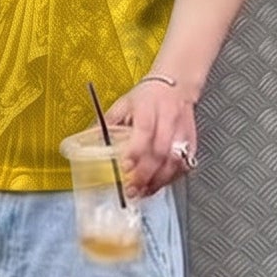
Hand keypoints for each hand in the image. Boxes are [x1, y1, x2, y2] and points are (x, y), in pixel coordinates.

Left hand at [103, 78, 198, 195]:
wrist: (178, 85)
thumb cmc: (149, 95)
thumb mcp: (123, 103)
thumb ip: (106, 123)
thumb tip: (85, 139)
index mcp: (149, 108)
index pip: (143, 132)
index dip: (134, 153)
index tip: (124, 168)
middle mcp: (168, 120)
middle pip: (160, 152)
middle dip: (145, 175)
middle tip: (131, 189)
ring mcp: (182, 132)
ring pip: (175, 162)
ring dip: (158, 181)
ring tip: (143, 192)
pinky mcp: (192, 142)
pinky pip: (185, 165)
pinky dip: (171, 179)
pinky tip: (158, 184)